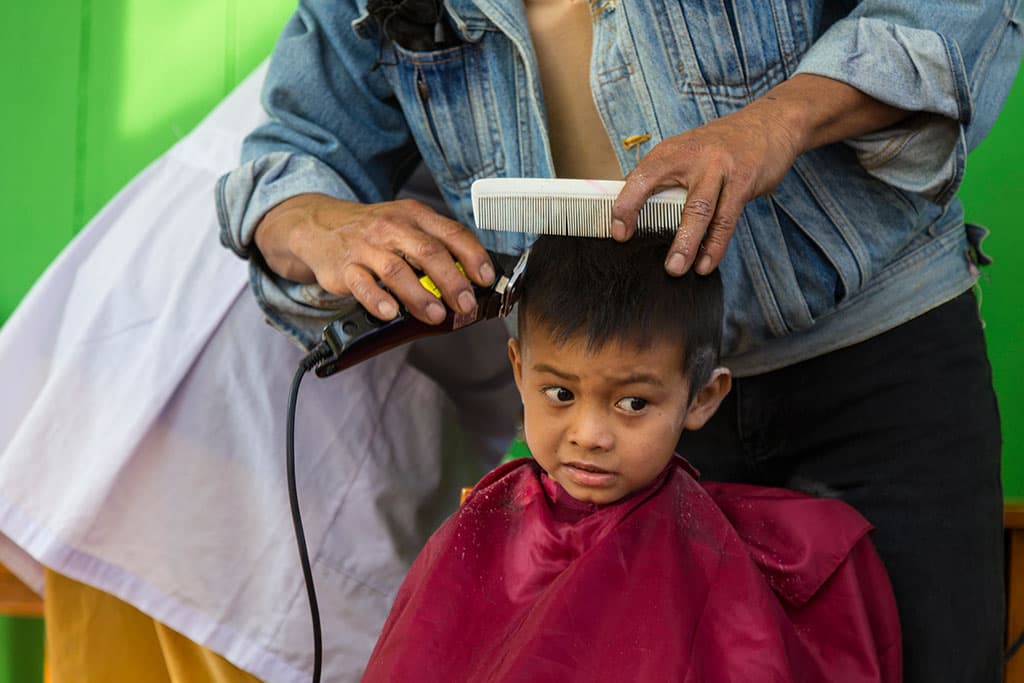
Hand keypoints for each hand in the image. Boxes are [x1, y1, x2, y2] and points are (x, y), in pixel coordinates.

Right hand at [254, 193, 494, 324]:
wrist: (320, 226)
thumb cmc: (374, 232)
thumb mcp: (407, 226)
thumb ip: (437, 246)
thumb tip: (472, 279)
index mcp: (414, 216)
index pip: (451, 232)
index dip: (473, 255)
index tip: (486, 278)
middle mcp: (392, 227)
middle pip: (428, 252)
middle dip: (452, 280)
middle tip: (466, 304)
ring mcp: (367, 247)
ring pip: (397, 269)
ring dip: (420, 295)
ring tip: (436, 315)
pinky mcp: (345, 268)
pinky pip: (362, 284)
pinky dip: (377, 299)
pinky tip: (391, 312)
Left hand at [611, 100, 800, 275]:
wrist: (769, 123)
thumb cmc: (721, 145)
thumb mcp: (686, 151)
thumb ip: (663, 176)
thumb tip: (632, 207)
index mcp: (670, 152)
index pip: (639, 179)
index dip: (625, 206)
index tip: (619, 233)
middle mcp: (692, 157)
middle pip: (666, 194)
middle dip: (654, 228)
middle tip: (644, 255)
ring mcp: (718, 168)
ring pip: (699, 210)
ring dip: (687, 243)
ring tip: (677, 268)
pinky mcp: (742, 180)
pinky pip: (726, 218)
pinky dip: (715, 244)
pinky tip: (707, 263)